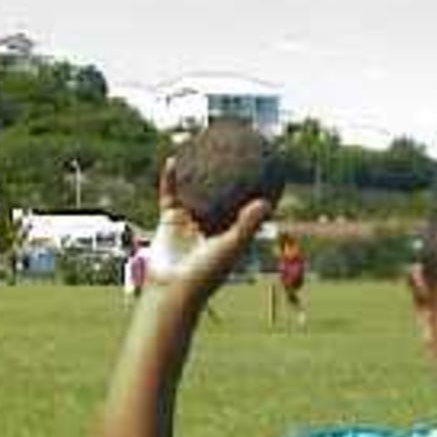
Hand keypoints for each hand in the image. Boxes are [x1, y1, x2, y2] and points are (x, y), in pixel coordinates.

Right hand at [145, 157, 271, 297]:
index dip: (254, 190)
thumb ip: (247, 225)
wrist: (172, 288)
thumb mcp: (230, 247)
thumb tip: (266, 203)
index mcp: (230, 233)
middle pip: (221, 194)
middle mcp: (211, 225)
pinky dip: (171, 178)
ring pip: (195, 190)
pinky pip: (170, 193)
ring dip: (197, 172)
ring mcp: (190, 221)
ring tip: (203, 149)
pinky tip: (173, 159)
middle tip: (235, 152)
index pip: (245, 207)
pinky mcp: (170, 219)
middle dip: (227, 175)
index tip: (266, 171)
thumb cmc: (206, 274)